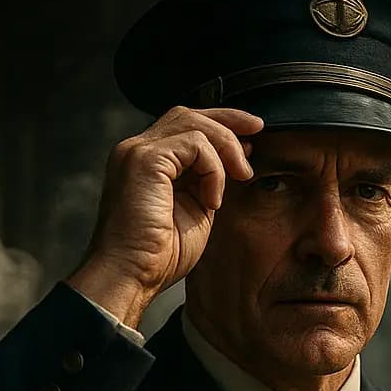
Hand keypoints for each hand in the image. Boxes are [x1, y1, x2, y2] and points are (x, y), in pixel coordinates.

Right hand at [66, 105, 262, 324]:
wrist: (131, 275)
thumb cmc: (159, 256)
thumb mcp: (195, 210)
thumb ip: (207, 183)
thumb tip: (234, 162)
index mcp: (147, 162)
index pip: (184, 126)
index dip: (221, 126)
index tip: (251, 140)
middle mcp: (137, 150)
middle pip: (188, 115)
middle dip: (229, 120)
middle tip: (259, 132)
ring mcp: (137, 152)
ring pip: (194, 124)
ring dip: (227, 149)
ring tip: (240, 178)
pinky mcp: (145, 160)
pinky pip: (195, 144)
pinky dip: (213, 169)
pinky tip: (212, 200)